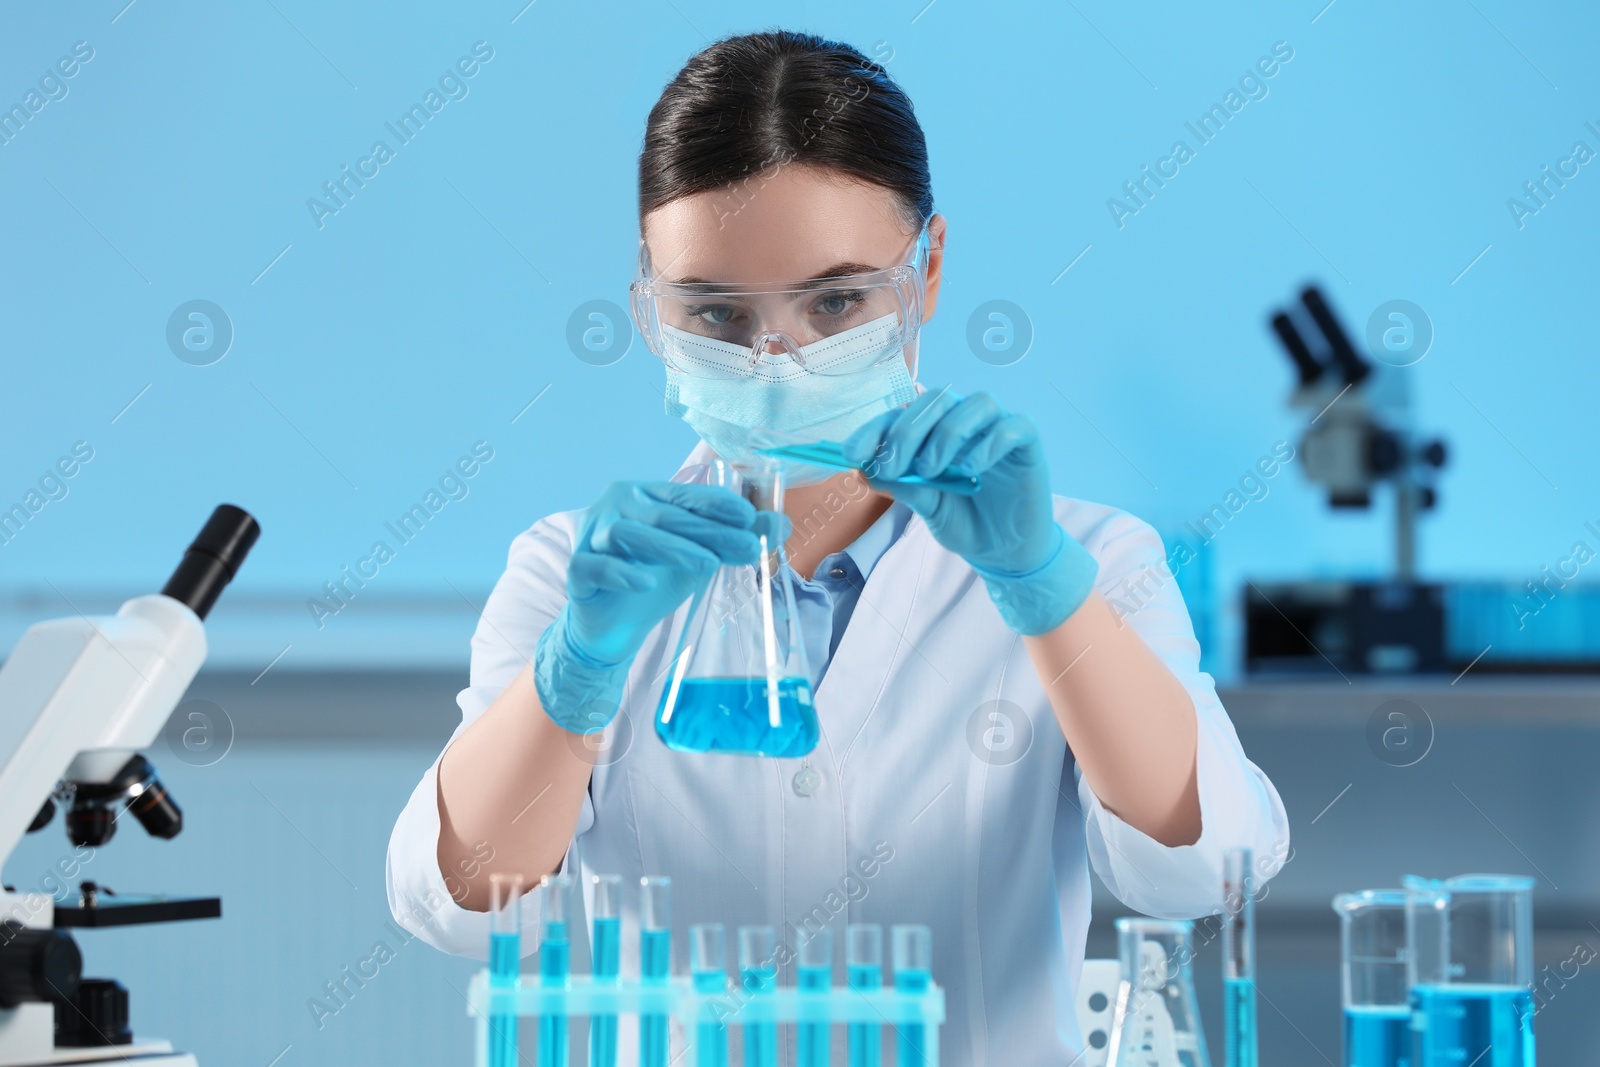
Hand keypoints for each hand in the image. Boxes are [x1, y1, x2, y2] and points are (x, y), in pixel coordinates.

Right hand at [566, 481, 778, 664]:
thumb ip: (734, 539)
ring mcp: (592, 535)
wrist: (614, 623)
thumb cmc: (656, 578)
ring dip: (671, 548)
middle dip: (708, 531)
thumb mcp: (701, 558)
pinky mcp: (577, 569)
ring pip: (630, 534)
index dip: (716, 504)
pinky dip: (621, 572)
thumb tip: (781, 525)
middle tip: (747, 546)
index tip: (748, 517)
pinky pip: (595, 565)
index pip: (684, 495)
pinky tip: (647, 583)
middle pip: (663, 515)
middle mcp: (617, 507)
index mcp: (647, 495)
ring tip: (707, 564)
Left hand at [843, 389, 1098, 634]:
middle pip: (937, 400)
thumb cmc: (965, 522)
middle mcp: (966, 423)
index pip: (902, 415)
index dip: (875, 429)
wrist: (1004, 552)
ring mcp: (998, 429)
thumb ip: (902, 485)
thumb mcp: (926, 506)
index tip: (853, 454)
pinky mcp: (1027, 444)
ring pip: (976, 404)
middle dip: (908, 430)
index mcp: (936, 432)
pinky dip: (989, 443)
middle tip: (895, 465)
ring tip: (932, 470)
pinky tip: (971, 469)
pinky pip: (1012, 426)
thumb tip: (866, 468)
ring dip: (947, 434)